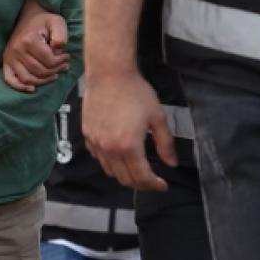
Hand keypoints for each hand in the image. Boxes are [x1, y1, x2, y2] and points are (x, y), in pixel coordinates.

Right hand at [3, 0, 68, 92]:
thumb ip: (60, 35)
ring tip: (54, 75)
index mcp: (29, 40)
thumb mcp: (57, 22)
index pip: (48, 61)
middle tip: (64, 66)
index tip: (67, 57)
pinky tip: (33, 88)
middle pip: (39, 71)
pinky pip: (10, 80)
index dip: (61, 61)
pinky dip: (20, 87)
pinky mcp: (6, 62)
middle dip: (55, 71)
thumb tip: (57, 51)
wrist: (29, 16)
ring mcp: (10, 57)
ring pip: (28, 79)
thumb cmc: (44, 21)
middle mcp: (16, 50)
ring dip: (43, 81)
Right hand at [81, 70, 176, 191]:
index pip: (142, 177)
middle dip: (141, 184)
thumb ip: (165, 144)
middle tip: (152, 180)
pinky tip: (119, 154)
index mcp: (129, 146)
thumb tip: (171, 163)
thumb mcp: (157, 117)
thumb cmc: (135, 92)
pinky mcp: (88, 135)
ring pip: (110, 171)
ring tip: (136, 169)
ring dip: (125, 175)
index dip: (154, 185)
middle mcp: (110, 149)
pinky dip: (110, 162)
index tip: (162, 185)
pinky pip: (99, 158)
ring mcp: (96, 143)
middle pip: (125, 179)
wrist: (109, 74)